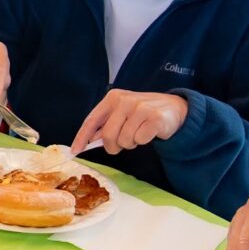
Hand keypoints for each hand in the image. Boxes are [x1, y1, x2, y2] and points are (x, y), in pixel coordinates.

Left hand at [71, 89, 188, 154]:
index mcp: (112, 98)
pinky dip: (143, 141)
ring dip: (131, 143)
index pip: (92, 120)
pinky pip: (140, 140)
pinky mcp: (155, 118)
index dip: (82, 137)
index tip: (75, 151)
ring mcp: (140, 108)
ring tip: (139, 133)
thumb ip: (106, 125)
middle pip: (108, 136)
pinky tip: (149, 132)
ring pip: (125, 141)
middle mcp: (125, 100)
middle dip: (114, 146)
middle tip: (123, 143)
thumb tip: (88, 141)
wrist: (174, 108)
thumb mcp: (122, 114)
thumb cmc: (143, 113)